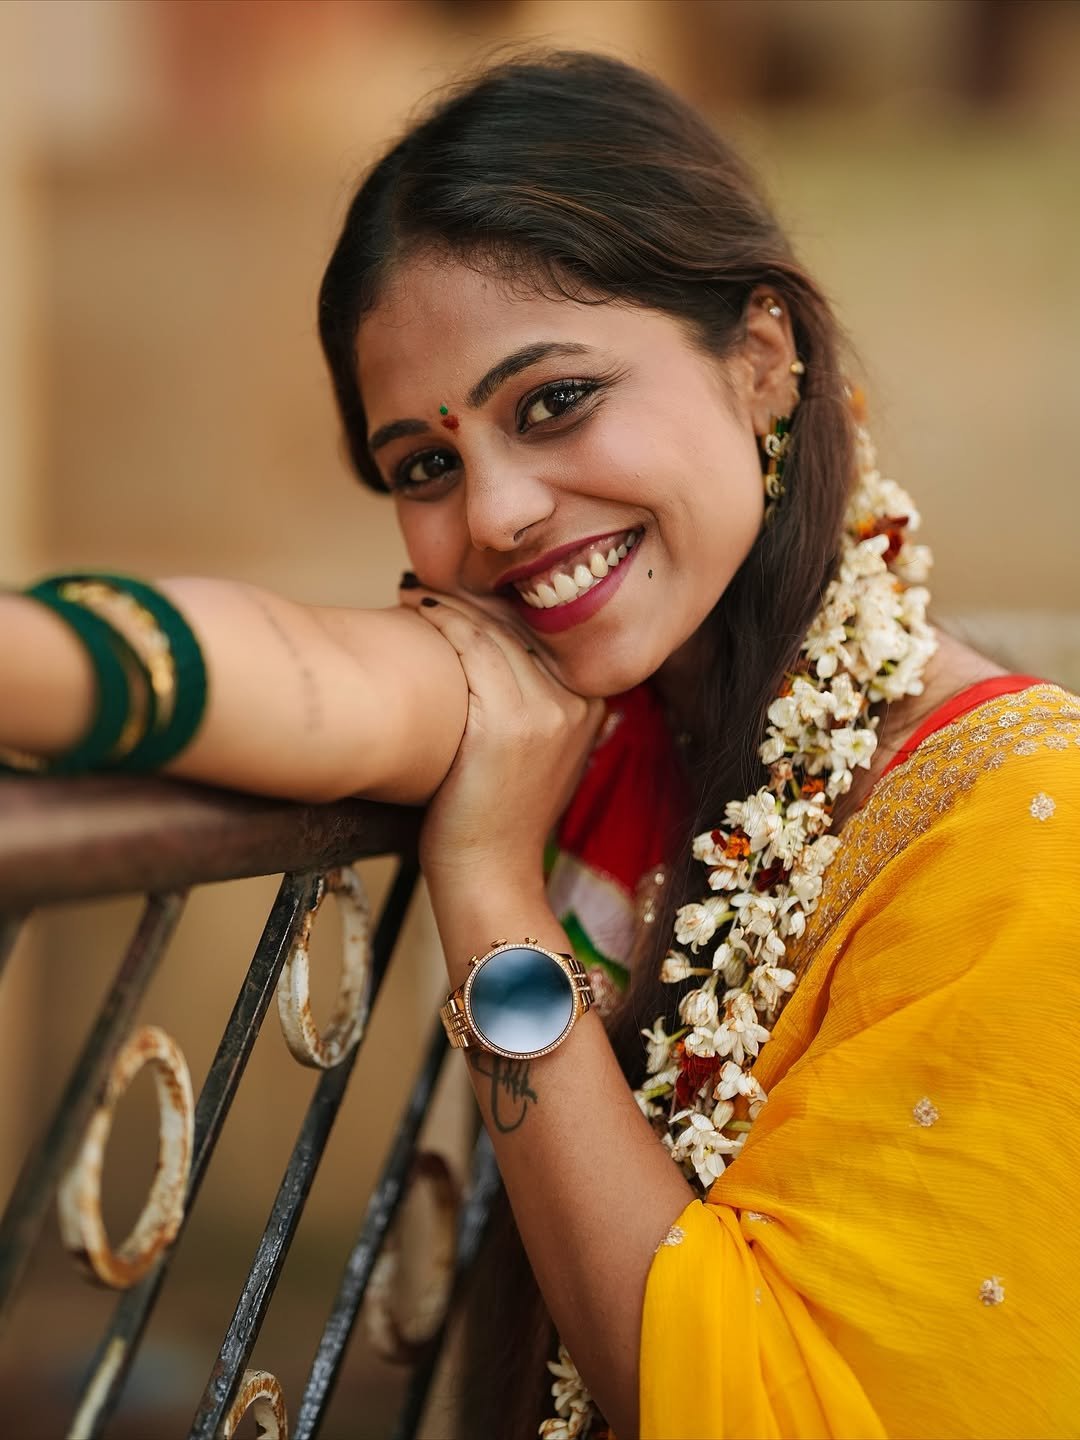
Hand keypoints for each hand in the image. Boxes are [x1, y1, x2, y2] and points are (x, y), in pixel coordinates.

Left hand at [398, 585, 604, 901]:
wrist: (490, 875)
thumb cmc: (496, 815)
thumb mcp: (538, 755)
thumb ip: (536, 705)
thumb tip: (497, 652)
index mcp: (590, 704)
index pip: (546, 630)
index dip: (503, 601)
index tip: (464, 586)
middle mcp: (576, 702)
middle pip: (521, 624)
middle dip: (474, 595)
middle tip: (430, 582)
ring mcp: (545, 712)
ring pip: (493, 630)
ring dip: (449, 603)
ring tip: (414, 594)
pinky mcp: (508, 724)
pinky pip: (470, 650)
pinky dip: (439, 622)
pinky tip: (412, 610)